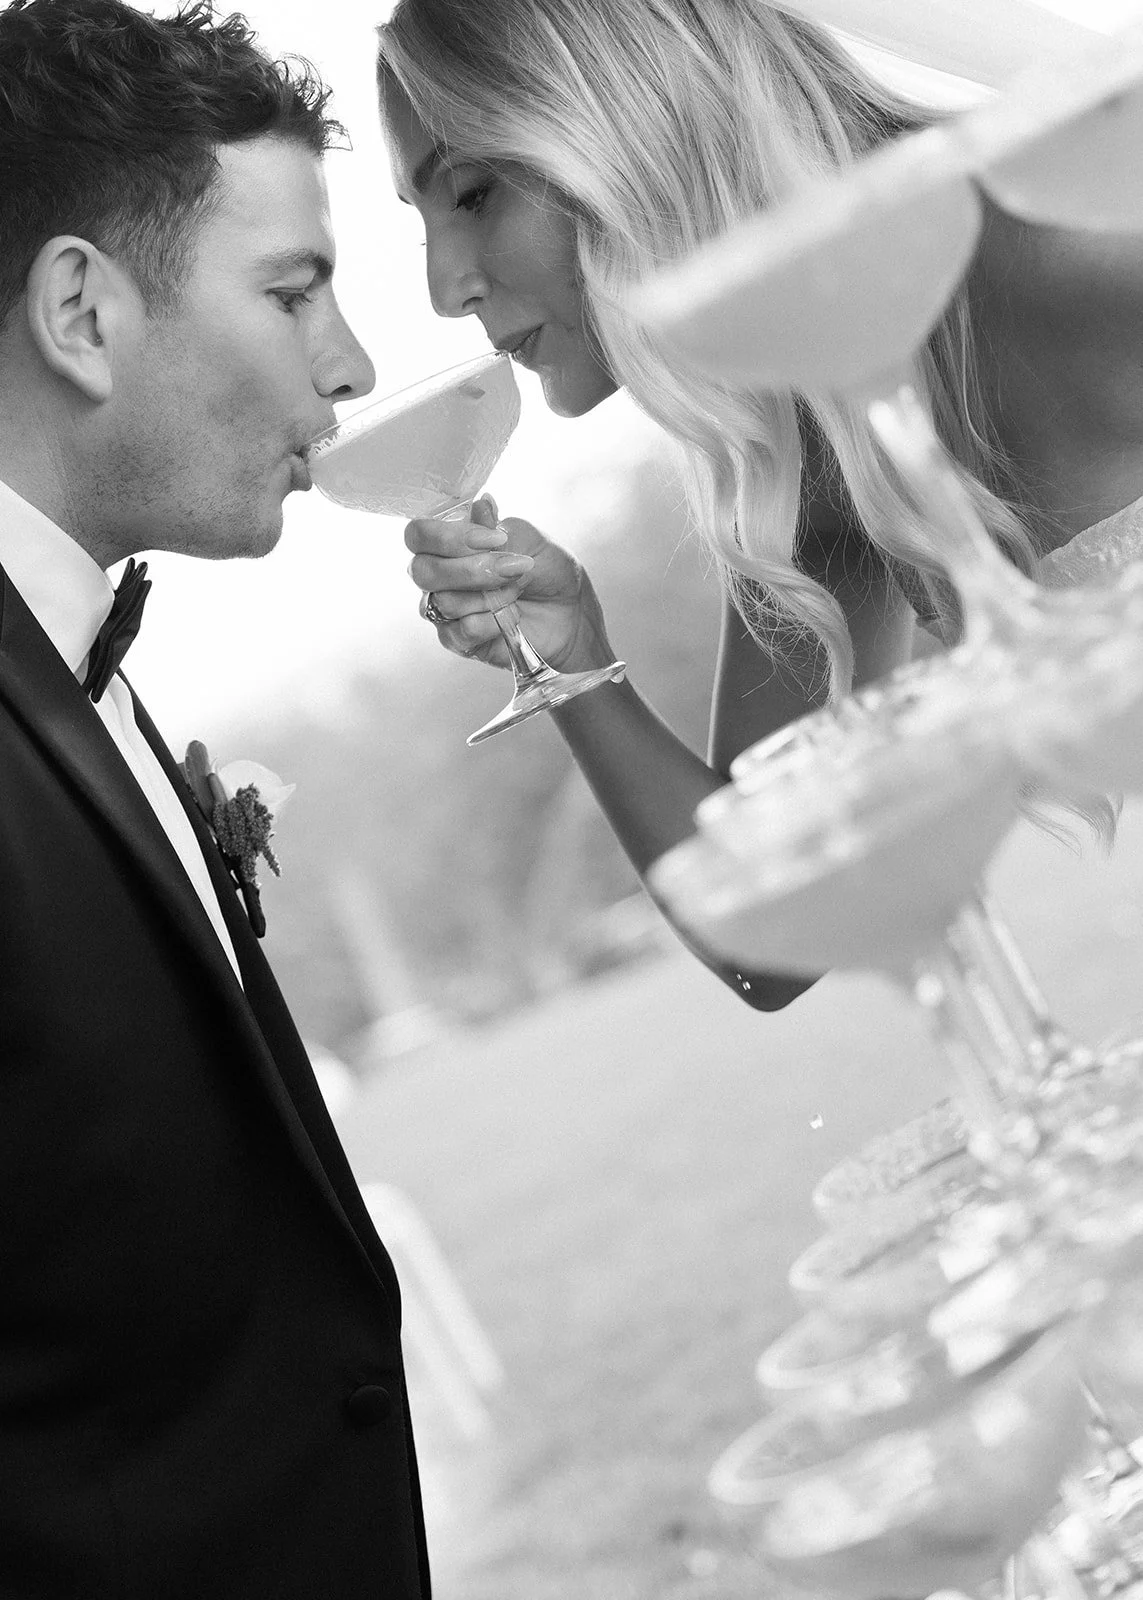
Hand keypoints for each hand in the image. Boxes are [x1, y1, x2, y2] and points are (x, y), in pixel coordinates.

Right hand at [405, 496, 617, 673]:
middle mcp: (440, 576)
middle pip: (422, 571)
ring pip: (442, 602)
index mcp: (449, 544)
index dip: (448, 537)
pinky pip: (459, 631)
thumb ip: (497, 525)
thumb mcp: (529, 539)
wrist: (572, 614)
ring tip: (516, 594)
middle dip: (471, 570)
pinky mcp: (458, 640)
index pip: (418, 535)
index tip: (494, 540)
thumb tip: (480, 506)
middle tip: (510, 571)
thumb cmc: (548, 572)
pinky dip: (491, 623)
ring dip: (488, 597)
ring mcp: (445, 610)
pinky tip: (510, 617)